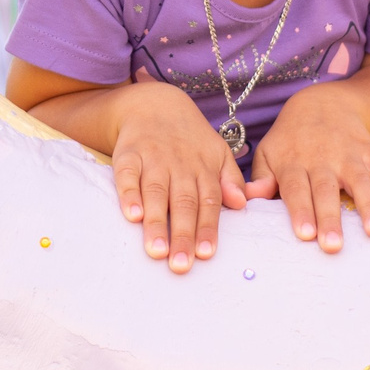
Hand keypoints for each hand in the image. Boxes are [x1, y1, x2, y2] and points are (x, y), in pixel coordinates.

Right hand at [107, 81, 248, 274]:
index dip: (207, 228)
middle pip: (182, 203)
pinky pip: (127, 176)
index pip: (208, 201)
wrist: (155, 104)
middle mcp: (179, 164)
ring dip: (156, 222)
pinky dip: (128, 195)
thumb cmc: (190, 140)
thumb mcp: (218, 154)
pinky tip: (131, 216)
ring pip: (155, 192)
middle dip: (182, 234)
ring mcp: (153, 158)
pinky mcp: (127, 154)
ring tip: (156, 251)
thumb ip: (230, 181)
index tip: (206, 254)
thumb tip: (243, 204)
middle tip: (180, 265)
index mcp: (204, 168)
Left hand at [245, 83, 369, 251]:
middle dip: (330, 218)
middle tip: (334, 246)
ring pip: (359, 180)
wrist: (319, 102)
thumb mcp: (268, 153)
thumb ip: (260, 178)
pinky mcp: (368, 149)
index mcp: (293, 164)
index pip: (296, 190)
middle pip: (326, 191)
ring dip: (369, 204)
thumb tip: (248, 199)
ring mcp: (347, 154)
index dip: (300, 211)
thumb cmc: (289, 140)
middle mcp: (321, 160)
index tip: (305, 235)